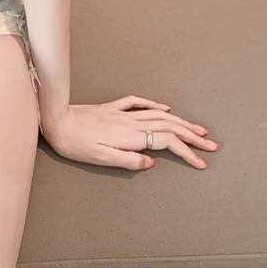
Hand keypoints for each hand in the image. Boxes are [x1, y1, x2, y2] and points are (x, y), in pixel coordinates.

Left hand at [39, 95, 219, 170]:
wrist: (54, 120)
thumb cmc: (75, 144)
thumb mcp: (99, 158)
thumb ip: (126, 160)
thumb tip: (150, 162)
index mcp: (129, 136)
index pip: (167, 142)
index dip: (186, 152)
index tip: (202, 163)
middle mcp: (129, 122)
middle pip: (168, 127)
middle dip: (192, 136)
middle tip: (212, 145)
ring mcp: (120, 113)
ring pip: (157, 115)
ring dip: (180, 122)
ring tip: (197, 129)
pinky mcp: (109, 108)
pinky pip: (136, 103)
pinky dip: (154, 105)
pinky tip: (164, 108)